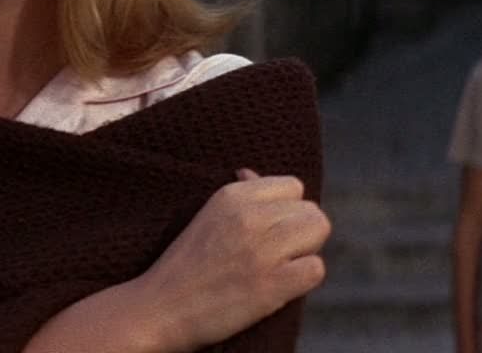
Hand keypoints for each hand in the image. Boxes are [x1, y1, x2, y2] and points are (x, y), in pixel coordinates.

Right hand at [126, 170, 329, 348]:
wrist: (162, 308)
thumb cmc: (186, 265)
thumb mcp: (207, 214)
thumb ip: (237, 194)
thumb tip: (251, 173)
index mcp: (232, 195)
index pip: (294, 187)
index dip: (288, 211)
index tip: (271, 231)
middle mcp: (250, 215)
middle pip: (312, 210)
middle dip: (302, 232)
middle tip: (278, 254)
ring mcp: (262, 249)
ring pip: (319, 231)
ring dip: (306, 252)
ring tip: (281, 267)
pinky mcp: (272, 284)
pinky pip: (316, 268)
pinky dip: (304, 279)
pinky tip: (282, 286)